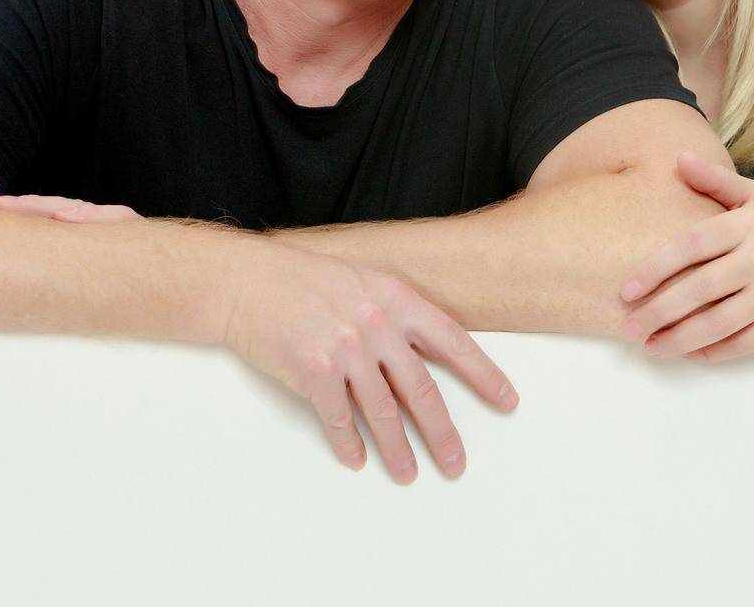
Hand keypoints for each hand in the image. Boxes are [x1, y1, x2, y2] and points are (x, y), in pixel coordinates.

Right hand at [0, 194, 519, 480]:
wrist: (245, 281)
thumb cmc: (305, 280)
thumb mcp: (362, 282)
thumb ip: (398, 313)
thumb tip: (433, 353)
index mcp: (394, 296)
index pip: (452, 340)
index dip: (483, 373)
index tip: (507, 400)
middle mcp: (375, 321)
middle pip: (421, 388)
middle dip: (442, 431)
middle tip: (457, 462)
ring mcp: (344, 346)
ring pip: (381, 411)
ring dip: (397, 449)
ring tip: (409, 473)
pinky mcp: (312, 369)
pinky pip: (338, 418)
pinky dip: (349, 443)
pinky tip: (356, 458)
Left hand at [617, 153, 753, 361]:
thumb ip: (716, 181)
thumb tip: (680, 158)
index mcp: (749, 223)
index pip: (691, 245)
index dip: (655, 268)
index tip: (627, 290)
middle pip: (700, 287)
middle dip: (658, 311)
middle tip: (628, 326)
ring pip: (719, 321)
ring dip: (679, 338)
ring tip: (649, 347)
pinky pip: (744, 343)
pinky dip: (713, 351)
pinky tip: (687, 353)